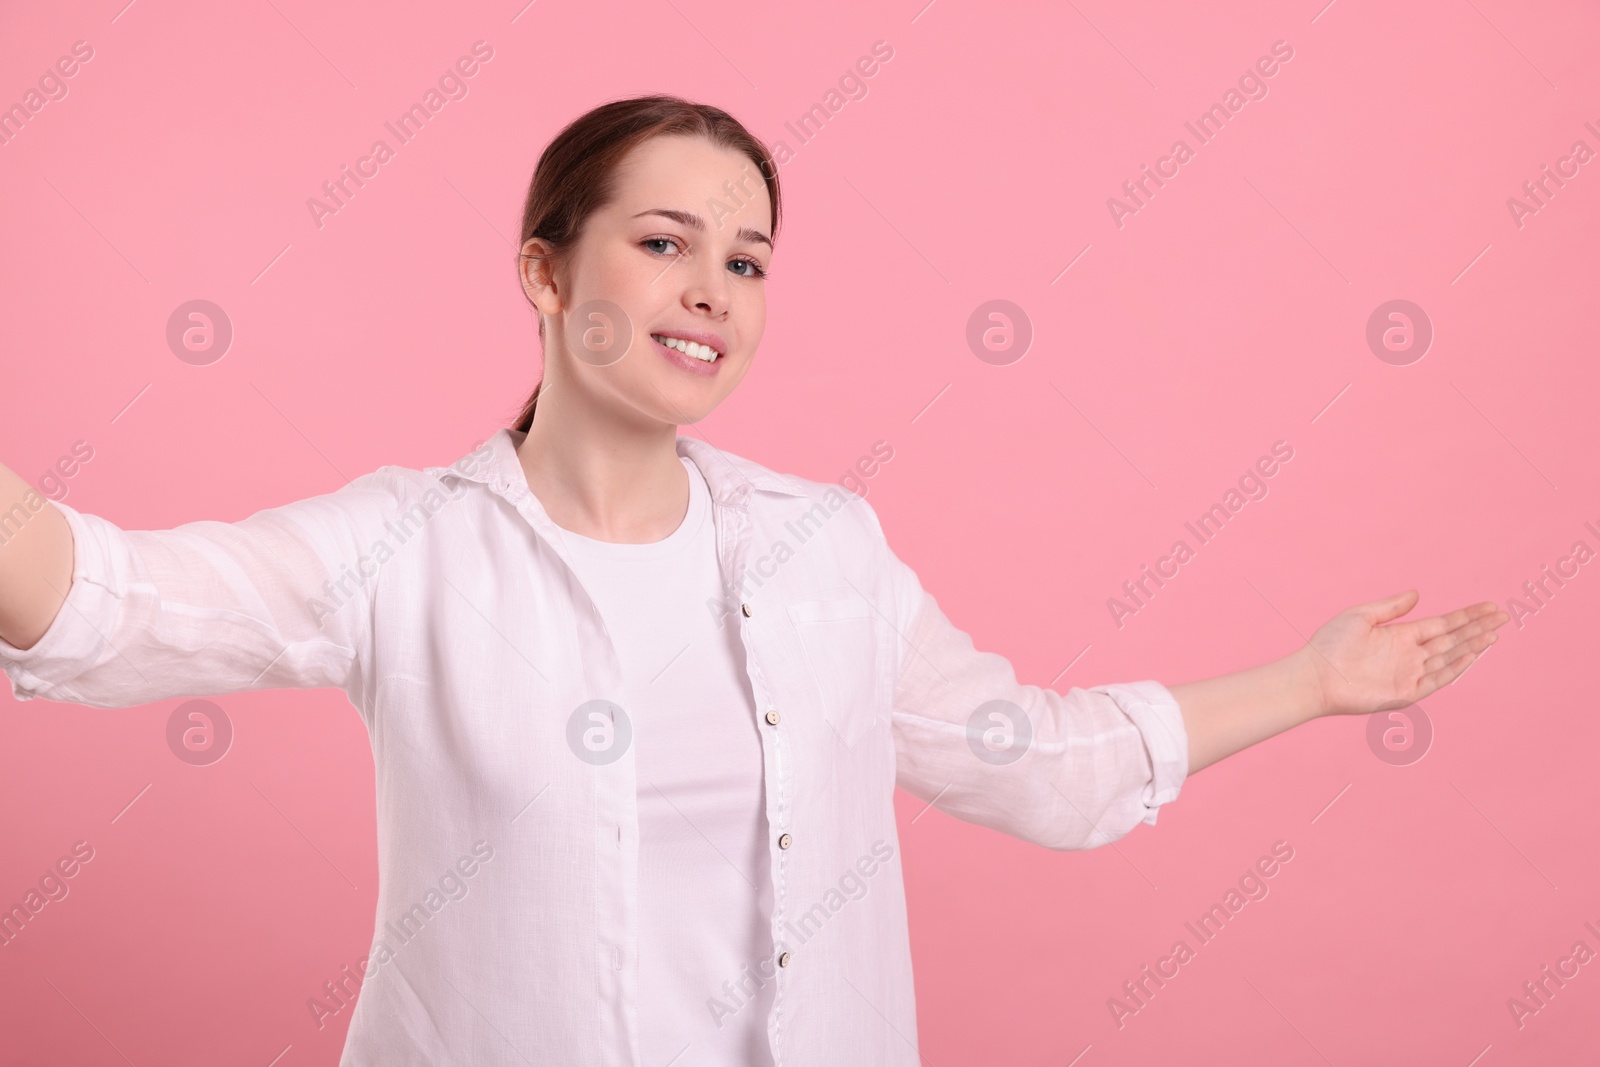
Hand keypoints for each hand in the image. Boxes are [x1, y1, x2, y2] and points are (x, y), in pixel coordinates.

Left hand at [1301, 590, 1507, 716]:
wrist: (1314, 676)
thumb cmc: (1330, 645)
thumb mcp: (1361, 616)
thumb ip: (1391, 607)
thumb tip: (1418, 594)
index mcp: (1401, 636)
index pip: (1443, 624)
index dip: (1467, 616)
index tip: (1489, 606)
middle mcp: (1410, 655)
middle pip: (1452, 640)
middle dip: (1478, 628)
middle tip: (1503, 616)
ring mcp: (1409, 674)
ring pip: (1449, 658)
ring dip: (1472, 646)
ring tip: (1494, 633)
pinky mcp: (1405, 693)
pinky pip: (1436, 680)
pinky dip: (1455, 668)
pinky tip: (1471, 654)